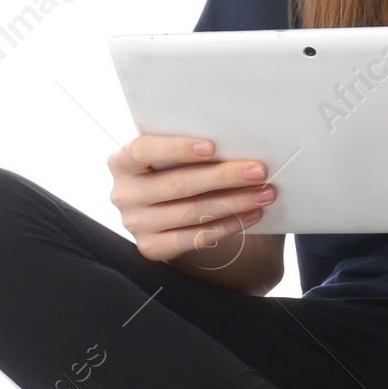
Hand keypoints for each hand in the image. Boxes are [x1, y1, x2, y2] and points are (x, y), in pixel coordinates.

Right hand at [107, 133, 276, 262]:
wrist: (170, 209)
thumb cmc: (177, 169)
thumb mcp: (172, 155)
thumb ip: (192, 148)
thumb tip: (236, 141)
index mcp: (122, 161)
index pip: (144, 150)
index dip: (178, 148)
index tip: (212, 147)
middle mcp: (123, 193)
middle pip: (179, 184)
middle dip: (224, 177)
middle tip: (258, 171)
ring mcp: (135, 224)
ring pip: (192, 212)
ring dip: (235, 202)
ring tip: (264, 194)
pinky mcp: (150, 247)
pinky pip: (195, 238)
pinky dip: (228, 225)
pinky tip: (251, 215)